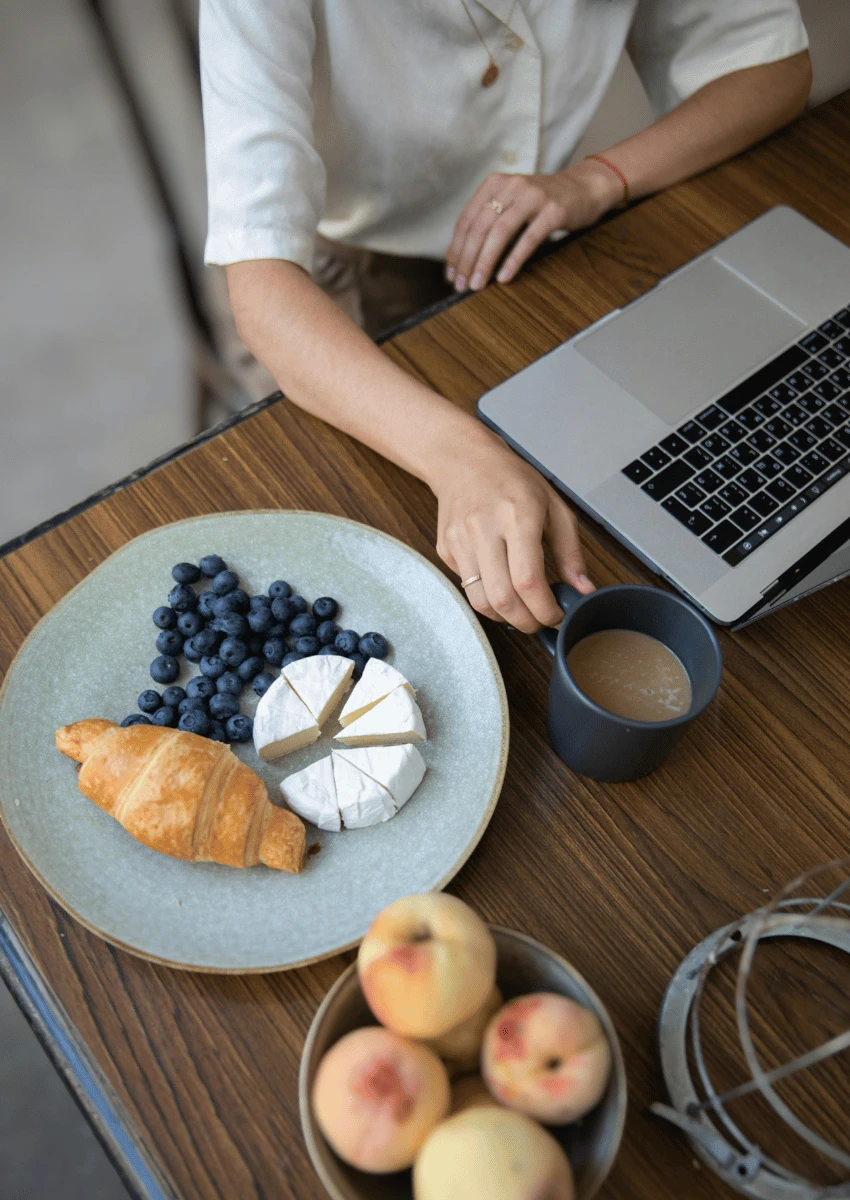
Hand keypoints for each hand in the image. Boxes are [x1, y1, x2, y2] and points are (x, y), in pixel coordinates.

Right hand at [429, 428, 593, 633]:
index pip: (529, 580)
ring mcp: (460, 541)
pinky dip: (487, 598)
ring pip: (480, 601)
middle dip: (526, 622)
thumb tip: (583, 590)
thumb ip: (571, 552)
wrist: (462, 460)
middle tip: (540, 621)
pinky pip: (467, 588)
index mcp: (517, 516)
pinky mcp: (446, 549)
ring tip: (522, 611)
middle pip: (503, 599)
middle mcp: (484, 529)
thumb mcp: (554, 506)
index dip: (545, 609)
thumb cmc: (512, 480)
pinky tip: (501, 586)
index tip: (557, 616)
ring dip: (505, 617)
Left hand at [445, 158, 623, 292]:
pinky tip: (504, 277)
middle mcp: (511, 186)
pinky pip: (528, 239)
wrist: (584, 188)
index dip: (456, 250)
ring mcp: (533, 196)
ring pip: (500, 233)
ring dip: (485, 262)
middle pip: (479, 228)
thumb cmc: (543, 203)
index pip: (466, 220)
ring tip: (478, 285)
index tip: (451, 274)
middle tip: (461, 285)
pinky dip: (513, 260)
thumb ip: (490, 221)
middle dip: (467, 260)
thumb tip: (464, 259)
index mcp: (494, 184)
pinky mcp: (553, 211)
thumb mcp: (511, 204)